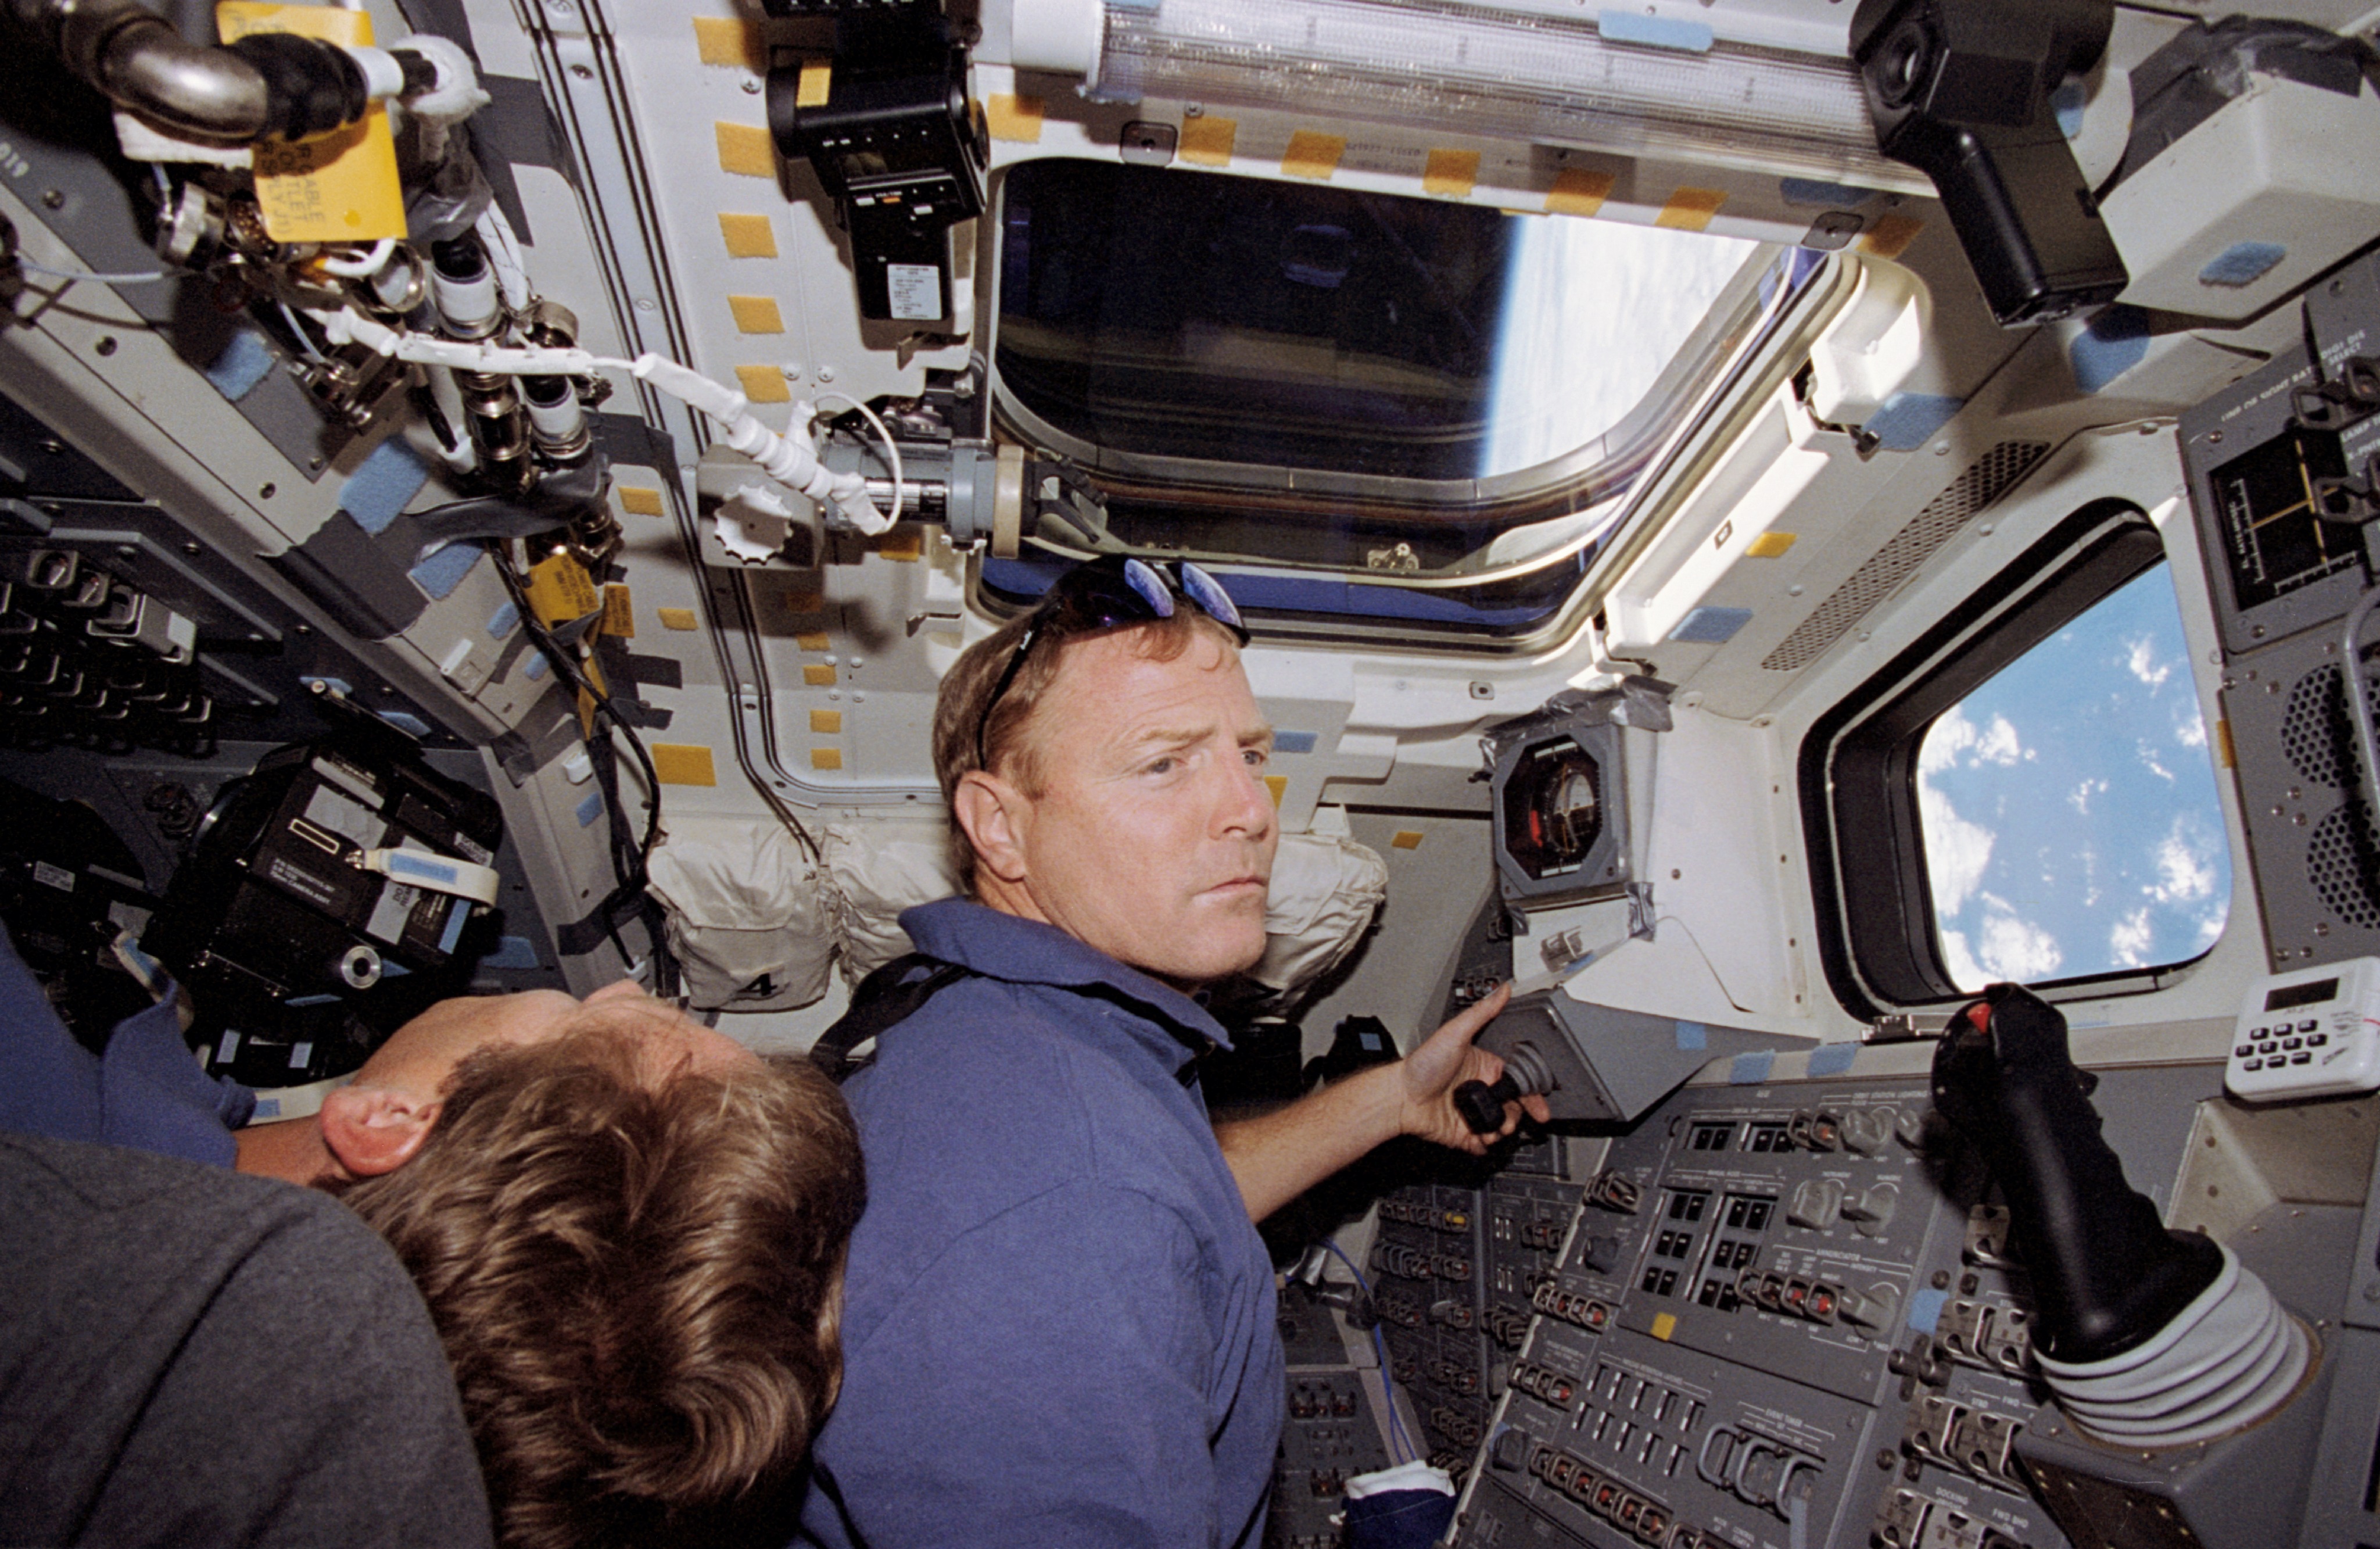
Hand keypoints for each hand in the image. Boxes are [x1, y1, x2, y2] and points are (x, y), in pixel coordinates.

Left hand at [1395, 983, 1548, 1152]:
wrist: (1399, 1097)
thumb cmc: (1421, 1064)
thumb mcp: (1455, 1033)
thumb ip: (1481, 1013)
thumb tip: (1502, 990)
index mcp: (1484, 1068)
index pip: (1516, 1082)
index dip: (1531, 1095)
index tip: (1540, 1107)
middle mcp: (1479, 1090)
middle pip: (1512, 1108)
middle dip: (1516, 1117)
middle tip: (1509, 1119)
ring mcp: (1471, 1112)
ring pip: (1500, 1127)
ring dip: (1501, 1131)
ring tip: (1491, 1129)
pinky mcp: (1462, 1132)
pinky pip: (1482, 1144)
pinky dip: (1485, 1145)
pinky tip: (1481, 1139)